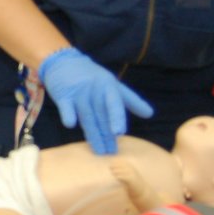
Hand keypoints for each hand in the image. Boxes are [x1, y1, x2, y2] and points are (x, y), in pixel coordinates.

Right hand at [37, 47, 152, 155]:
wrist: (65, 62)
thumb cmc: (92, 77)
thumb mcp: (113, 85)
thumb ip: (131, 100)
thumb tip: (150, 114)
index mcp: (108, 86)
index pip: (114, 103)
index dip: (116, 117)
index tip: (119, 132)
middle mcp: (94, 89)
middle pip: (101, 115)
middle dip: (106, 134)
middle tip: (112, 152)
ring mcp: (78, 92)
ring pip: (86, 116)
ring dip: (92, 134)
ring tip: (99, 151)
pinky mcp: (63, 95)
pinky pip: (66, 106)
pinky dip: (68, 115)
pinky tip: (71, 125)